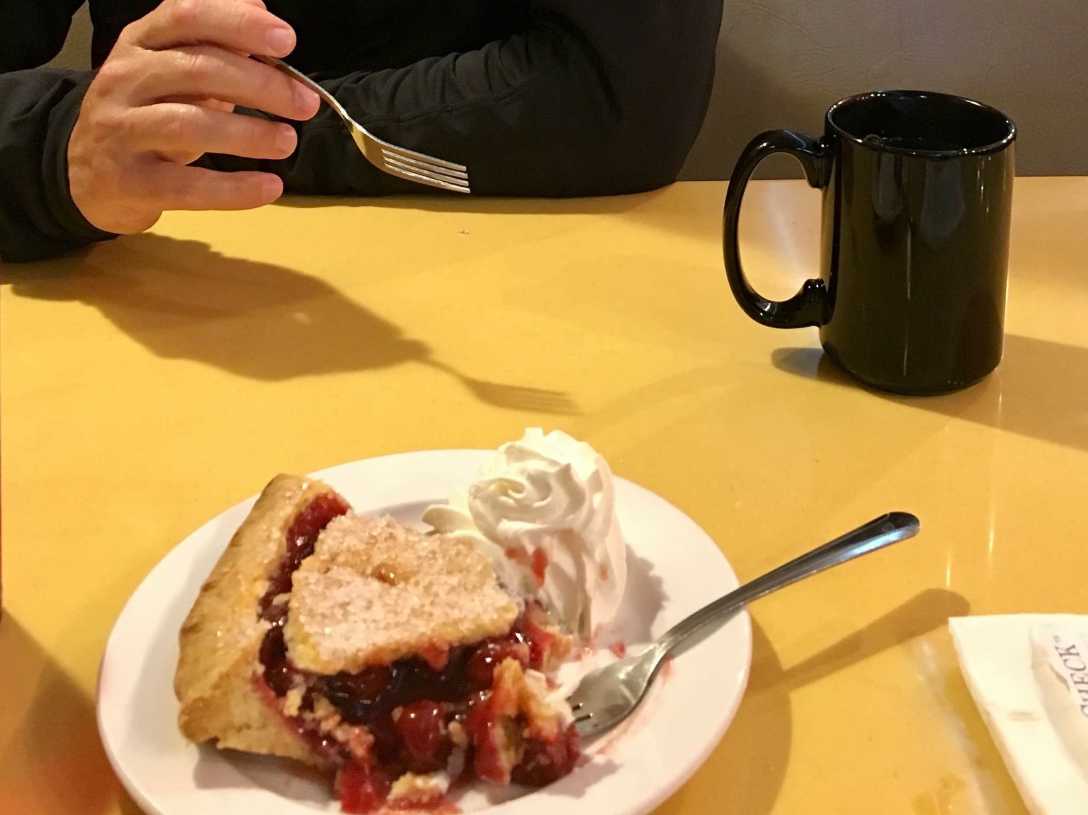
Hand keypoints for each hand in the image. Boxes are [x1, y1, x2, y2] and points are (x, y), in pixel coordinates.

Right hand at [68, 0, 320, 234]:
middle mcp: (124, 78)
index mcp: (140, 43)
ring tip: (288, 141)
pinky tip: (270, 187)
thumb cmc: (149, 115)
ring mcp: (120, 130)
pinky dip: (234, 188)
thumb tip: (261, 10)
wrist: (89, 175)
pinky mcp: (128, 182)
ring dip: (249, 134)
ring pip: (189, 125)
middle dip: (260, 84)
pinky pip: (187, 186)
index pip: (185, 16)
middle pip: (197, 70)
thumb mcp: (176, 71)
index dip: (237, 23)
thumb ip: (216, 43)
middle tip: (305, 104)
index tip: (286, 41)